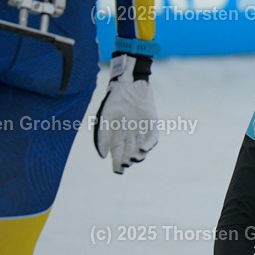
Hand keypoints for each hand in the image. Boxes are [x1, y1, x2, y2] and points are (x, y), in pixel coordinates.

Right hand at [92, 53, 157, 173]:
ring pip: (141, 147)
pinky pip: (152, 137)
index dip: (117, 162)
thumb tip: (103, 156)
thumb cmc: (114, 99)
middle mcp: (130, 133)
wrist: (128, 83)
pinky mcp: (152, 123)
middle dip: (127, 160)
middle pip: (129, 151)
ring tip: (133, 159)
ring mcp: (142, 129)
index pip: (117, 151)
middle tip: (125, 166)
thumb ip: (102, 136)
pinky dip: (148, 144)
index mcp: (117, 132)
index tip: (118, 171)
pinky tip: (142, 149)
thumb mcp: (105, 118)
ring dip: (138, 154)